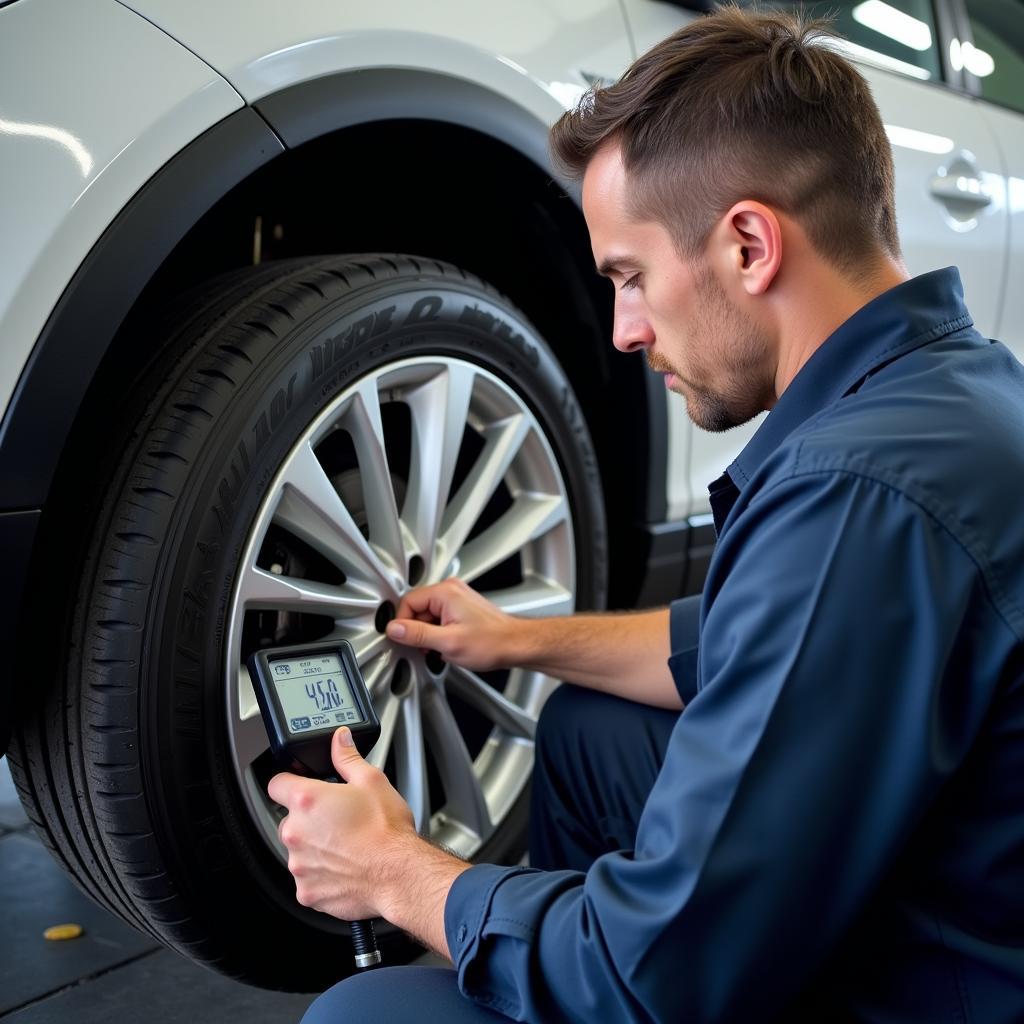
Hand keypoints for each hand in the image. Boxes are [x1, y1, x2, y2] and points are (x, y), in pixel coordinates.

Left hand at [267, 726, 416, 920]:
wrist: (399, 874)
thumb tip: (339, 740)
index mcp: (307, 801)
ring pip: (299, 850)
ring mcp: (299, 865)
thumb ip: (347, 757)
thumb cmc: (387, 831)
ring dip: (315, 847)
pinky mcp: (307, 892)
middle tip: (337, 819)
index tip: (302, 787)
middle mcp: (296, 832)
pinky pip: (307, 879)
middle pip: (289, 819)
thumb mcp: (372, 781)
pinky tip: (345, 866)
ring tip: (346, 845)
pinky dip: (322, 874)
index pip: (277, 784)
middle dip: (309, 819)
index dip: (290, 782)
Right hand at [385, 577, 519, 671]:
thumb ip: (417, 635)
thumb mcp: (448, 643)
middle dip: (418, 631)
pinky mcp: (462, 608)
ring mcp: (457, 598)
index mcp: (445, 592)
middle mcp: (451, 590)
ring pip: (427, 615)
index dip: (402, 624)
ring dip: (429, 634)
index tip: (404, 639)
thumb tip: (395, 629)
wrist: (516, 645)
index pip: (407, 602)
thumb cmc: (492, 642)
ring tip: (443, 648)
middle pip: (417, 608)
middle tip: (427, 648)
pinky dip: (439, 633)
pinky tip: (449, 645)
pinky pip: (439, 618)